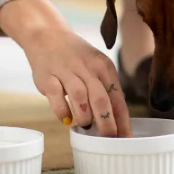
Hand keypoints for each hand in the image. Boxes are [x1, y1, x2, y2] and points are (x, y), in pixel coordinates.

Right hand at [0, 0, 131, 137]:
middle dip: (106, 123)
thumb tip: (116, 123)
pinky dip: (62, 112)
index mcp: (104, 67)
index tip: (125, 138)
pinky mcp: (48, 76)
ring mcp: (66, 71)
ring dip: (84, 117)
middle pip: (101, 100)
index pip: (118, 98)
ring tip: (86, 126)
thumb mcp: (96, 68)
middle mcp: (87, 68)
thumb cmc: (77, 58)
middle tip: (108, 138)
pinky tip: (66, 120)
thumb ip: (105, 91)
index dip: (122, 120)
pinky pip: (56, 97)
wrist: (48, 35)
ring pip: (80, 98)